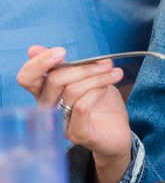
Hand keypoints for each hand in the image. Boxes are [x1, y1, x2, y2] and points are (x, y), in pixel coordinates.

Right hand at [17, 46, 131, 163]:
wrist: (118, 130)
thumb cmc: (101, 103)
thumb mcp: (86, 78)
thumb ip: (66, 65)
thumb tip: (34, 49)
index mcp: (46, 92)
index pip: (27, 78)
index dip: (39, 62)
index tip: (62, 51)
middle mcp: (49, 108)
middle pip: (54, 80)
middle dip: (84, 67)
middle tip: (106, 63)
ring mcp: (61, 123)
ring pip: (72, 91)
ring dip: (98, 77)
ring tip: (115, 73)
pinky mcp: (77, 133)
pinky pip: (81, 107)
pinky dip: (96, 92)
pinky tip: (107, 89)